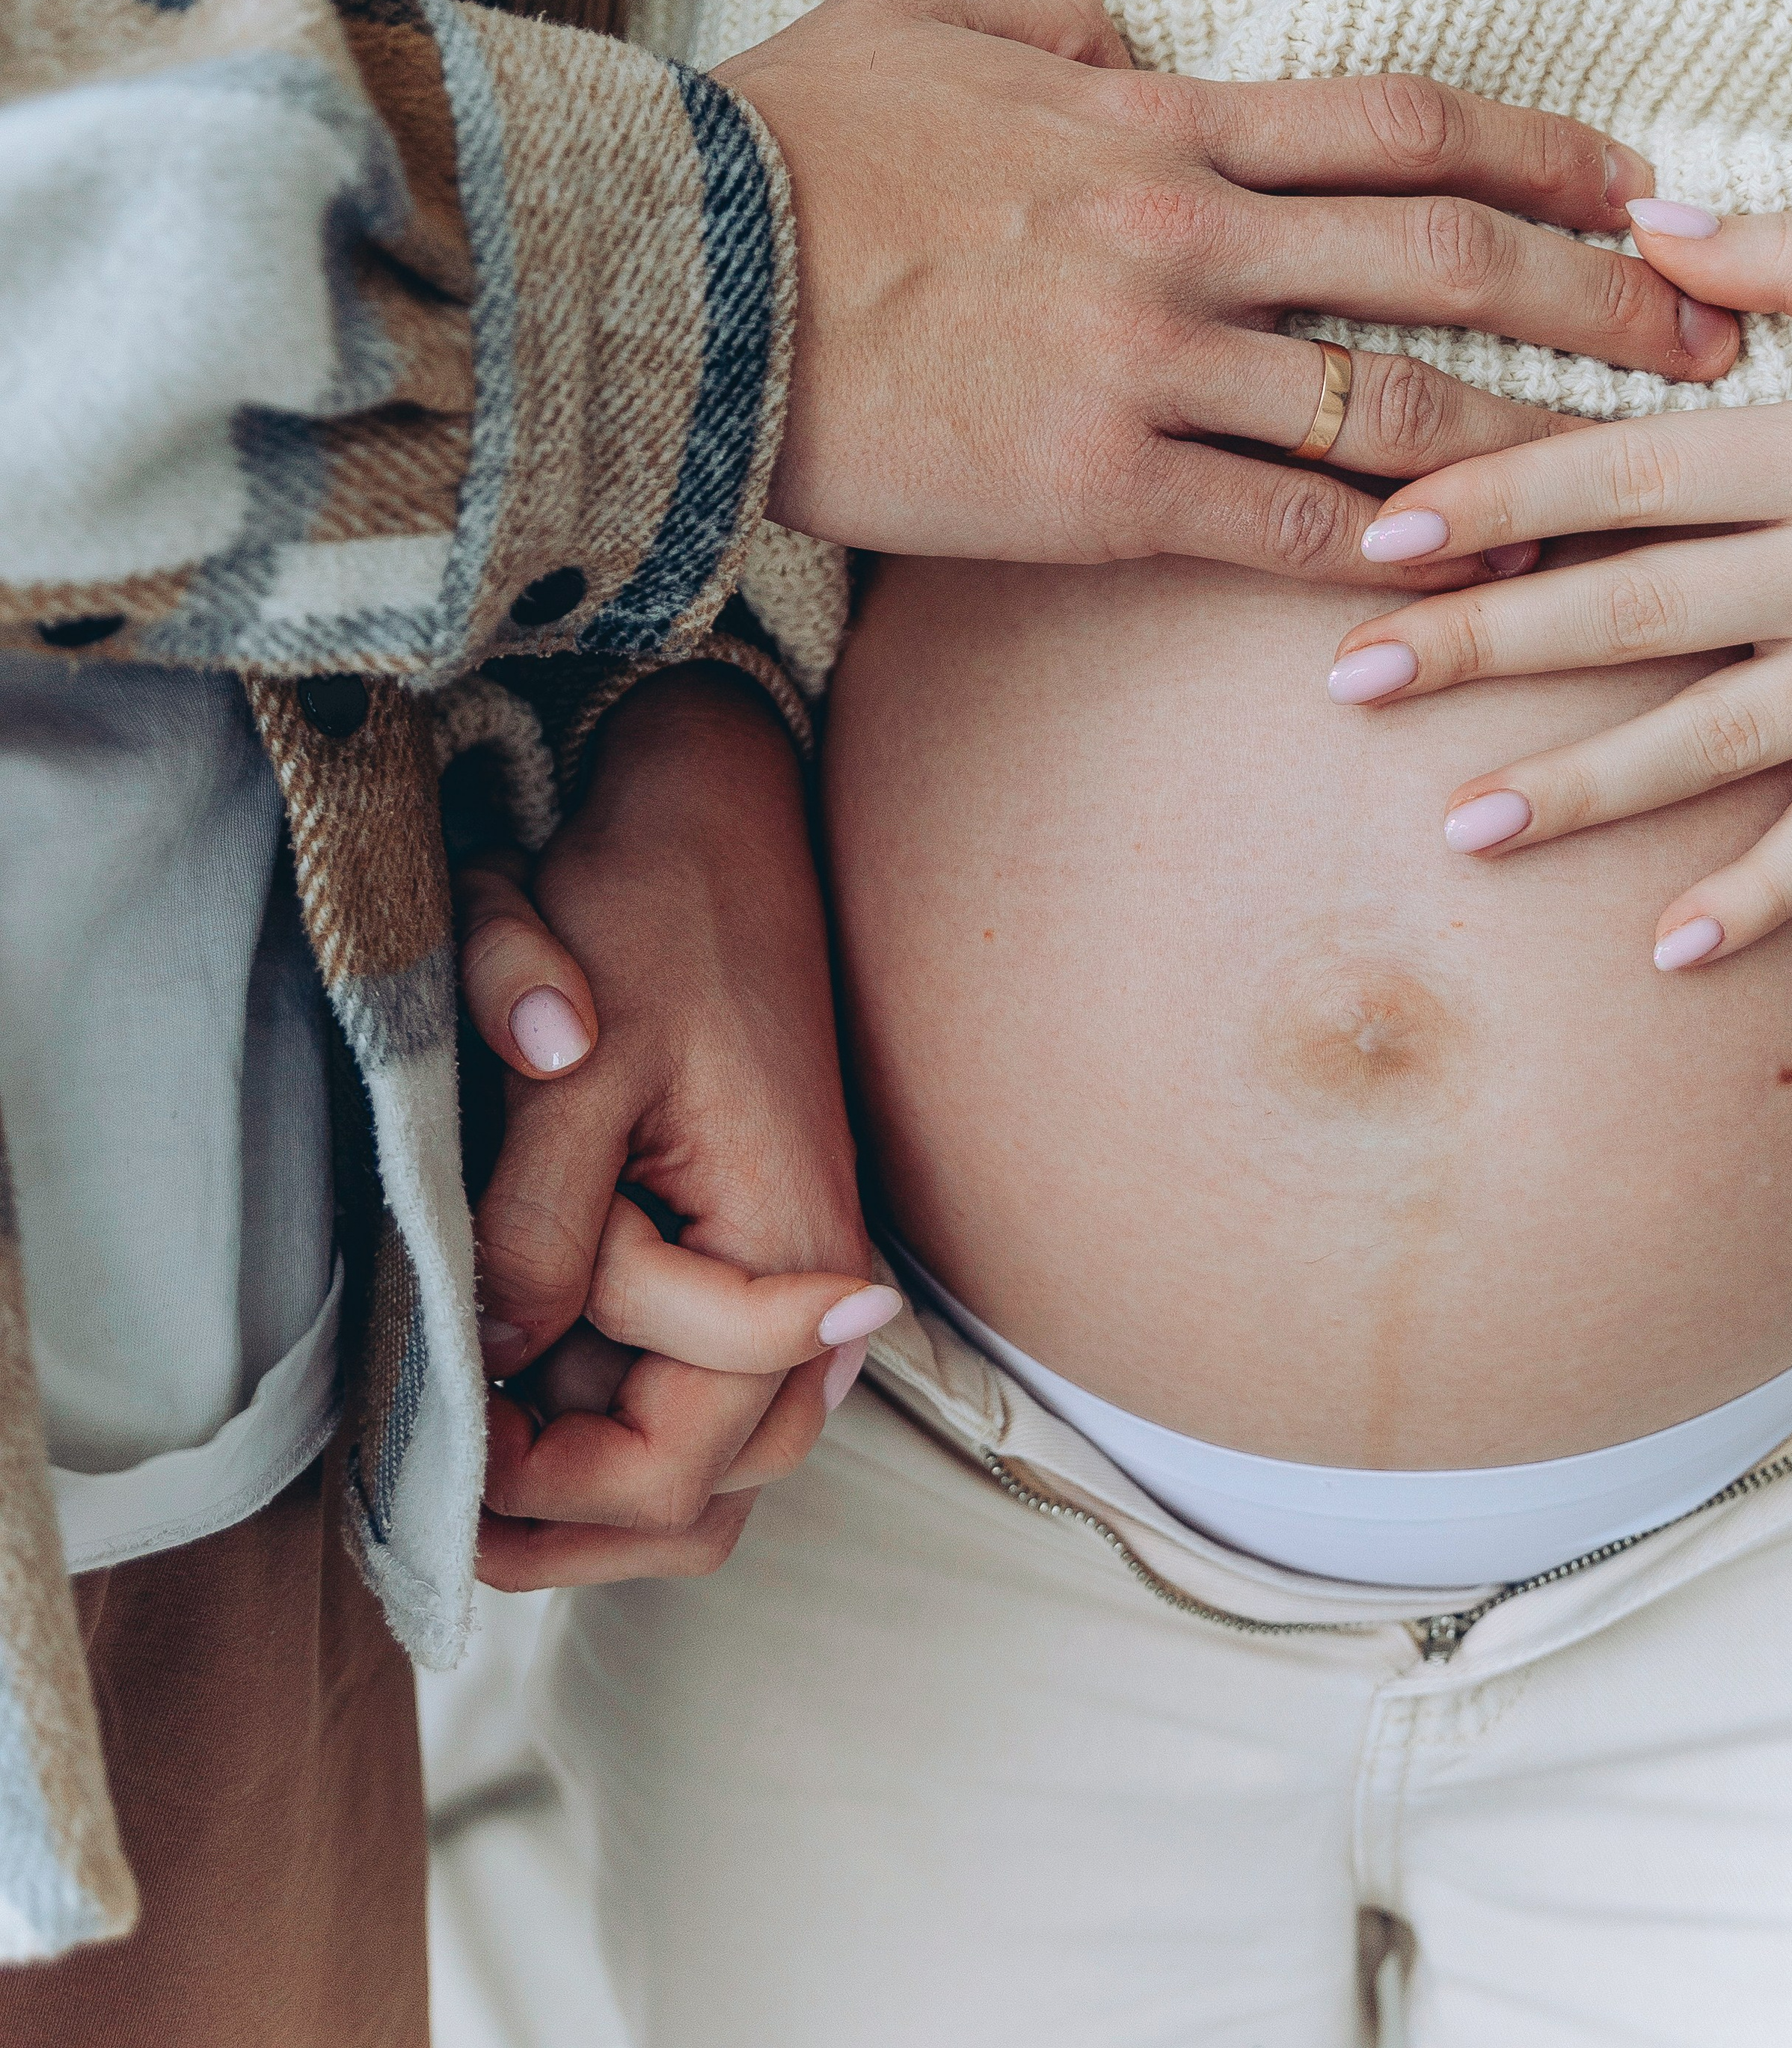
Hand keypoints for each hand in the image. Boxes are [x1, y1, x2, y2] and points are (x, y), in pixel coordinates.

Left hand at [456, 666, 890, 1583]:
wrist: (716, 815)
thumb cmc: (651, 916)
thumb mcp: (574, 1065)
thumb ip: (540, 1225)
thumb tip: (499, 1362)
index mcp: (784, 1251)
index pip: (672, 1467)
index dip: (543, 1487)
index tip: (443, 1445)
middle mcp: (807, 1285)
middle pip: (706, 1493)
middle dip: (573, 1517)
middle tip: (447, 1486)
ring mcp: (780, 1267)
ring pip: (704, 1454)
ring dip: (587, 1472)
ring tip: (472, 1448)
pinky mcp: (744, 1239)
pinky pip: (692, 1377)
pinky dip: (605, 1404)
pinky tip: (517, 1371)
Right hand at [720, 0, 1739, 589]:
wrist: (668, 276)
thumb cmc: (783, 148)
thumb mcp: (922, 19)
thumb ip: (1056, 14)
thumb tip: (1135, 37)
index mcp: (1156, 122)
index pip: (1403, 125)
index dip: (1546, 153)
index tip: (1641, 184)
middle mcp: (1182, 235)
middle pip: (1444, 259)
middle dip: (1599, 295)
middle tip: (1703, 334)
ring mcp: (1144, 367)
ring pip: (1391, 409)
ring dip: (1527, 442)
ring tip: (1623, 475)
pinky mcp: (1092, 488)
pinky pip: (1279, 531)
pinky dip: (1387, 561)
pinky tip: (1461, 582)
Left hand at [1323, 202, 1791, 969]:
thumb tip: (1652, 217)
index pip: (1625, 473)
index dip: (1494, 496)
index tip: (1374, 526)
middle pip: (1632, 609)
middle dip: (1483, 642)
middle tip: (1347, 679)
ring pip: (1715, 740)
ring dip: (1583, 787)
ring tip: (1457, 826)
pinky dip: (1766, 895)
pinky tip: (1667, 949)